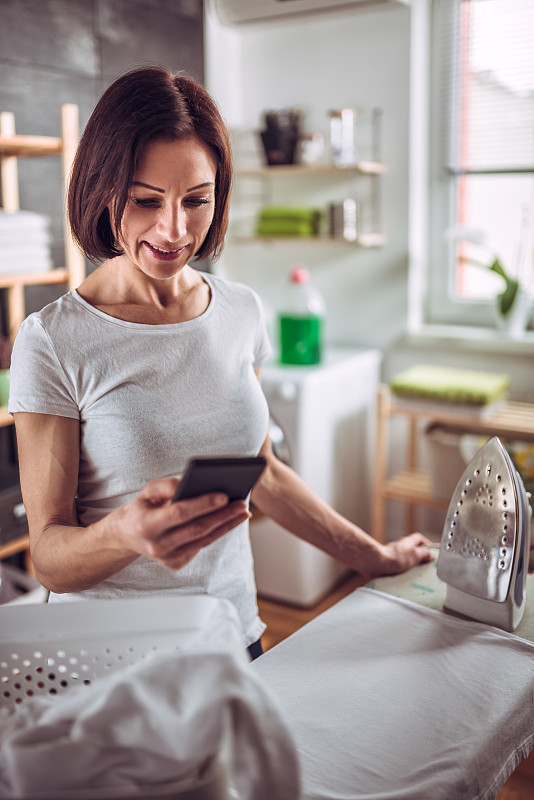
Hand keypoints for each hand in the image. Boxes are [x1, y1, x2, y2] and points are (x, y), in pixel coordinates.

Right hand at [111, 476, 249, 570]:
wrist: (128, 535)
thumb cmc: (143, 508)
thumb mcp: (147, 492)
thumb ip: (166, 485)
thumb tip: (188, 482)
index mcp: (146, 525)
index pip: (179, 514)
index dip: (202, 505)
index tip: (223, 495)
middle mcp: (156, 546)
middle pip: (196, 529)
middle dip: (222, 515)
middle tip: (241, 503)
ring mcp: (166, 558)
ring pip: (203, 540)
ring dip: (226, 525)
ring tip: (242, 511)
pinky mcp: (175, 564)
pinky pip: (201, 546)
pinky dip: (218, 532)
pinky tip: (231, 521)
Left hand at [377, 532, 434, 576]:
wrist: (376, 565)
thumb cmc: (394, 558)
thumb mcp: (415, 555)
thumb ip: (424, 553)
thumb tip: (431, 554)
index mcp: (407, 542)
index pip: (418, 538)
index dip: (426, 544)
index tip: (431, 552)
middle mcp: (399, 547)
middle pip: (412, 550)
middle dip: (418, 558)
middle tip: (424, 567)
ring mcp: (392, 555)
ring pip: (404, 560)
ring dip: (410, 567)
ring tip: (415, 576)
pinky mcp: (387, 564)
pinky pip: (397, 568)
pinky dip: (401, 573)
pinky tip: (404, 580)